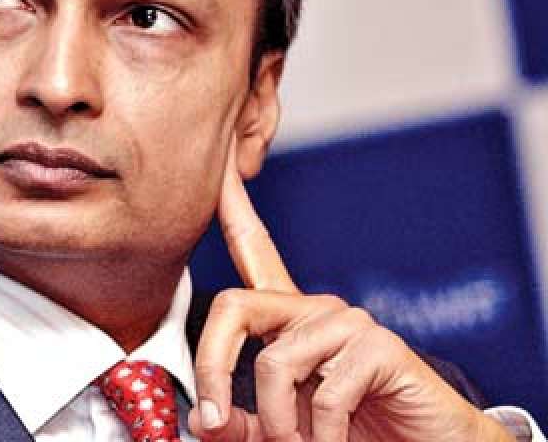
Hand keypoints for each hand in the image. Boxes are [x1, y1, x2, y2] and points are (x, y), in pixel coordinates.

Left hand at [188, 140, 511, 441]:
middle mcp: (316, 310)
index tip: (221, 170)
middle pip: (235, 306)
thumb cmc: (357, 435)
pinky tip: (333, 441)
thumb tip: (205, 421)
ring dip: (277, 423)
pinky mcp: (380, 346)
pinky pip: (325, 392)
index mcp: (289, 321)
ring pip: (275, 363)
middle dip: (212, 368)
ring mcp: (350, 323)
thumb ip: (237, 422)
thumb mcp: (280, 429)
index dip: (233, 208)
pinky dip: (320, 433)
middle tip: (214, 421)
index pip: (253, 251)